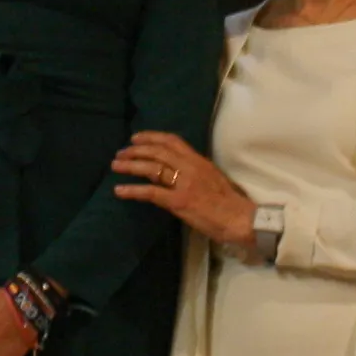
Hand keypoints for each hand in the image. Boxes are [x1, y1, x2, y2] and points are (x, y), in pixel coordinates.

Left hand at [110, 130, 253, 246]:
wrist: (239, 218)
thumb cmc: (229, 202)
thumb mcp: (213, 177)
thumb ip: (195, 171)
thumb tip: (176, 170)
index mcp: (199, 160)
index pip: (172, 141)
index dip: (151, 137)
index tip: (136, 138)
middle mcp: (190, 167)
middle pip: (157, 152)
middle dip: (136, 150)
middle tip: (120, 153)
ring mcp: (184, 183)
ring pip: (151, 168)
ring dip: (130, 166)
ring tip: (115, 166)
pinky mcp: (179, 201)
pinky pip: (151, 192)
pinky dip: (133, 190)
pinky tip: (120, 190)